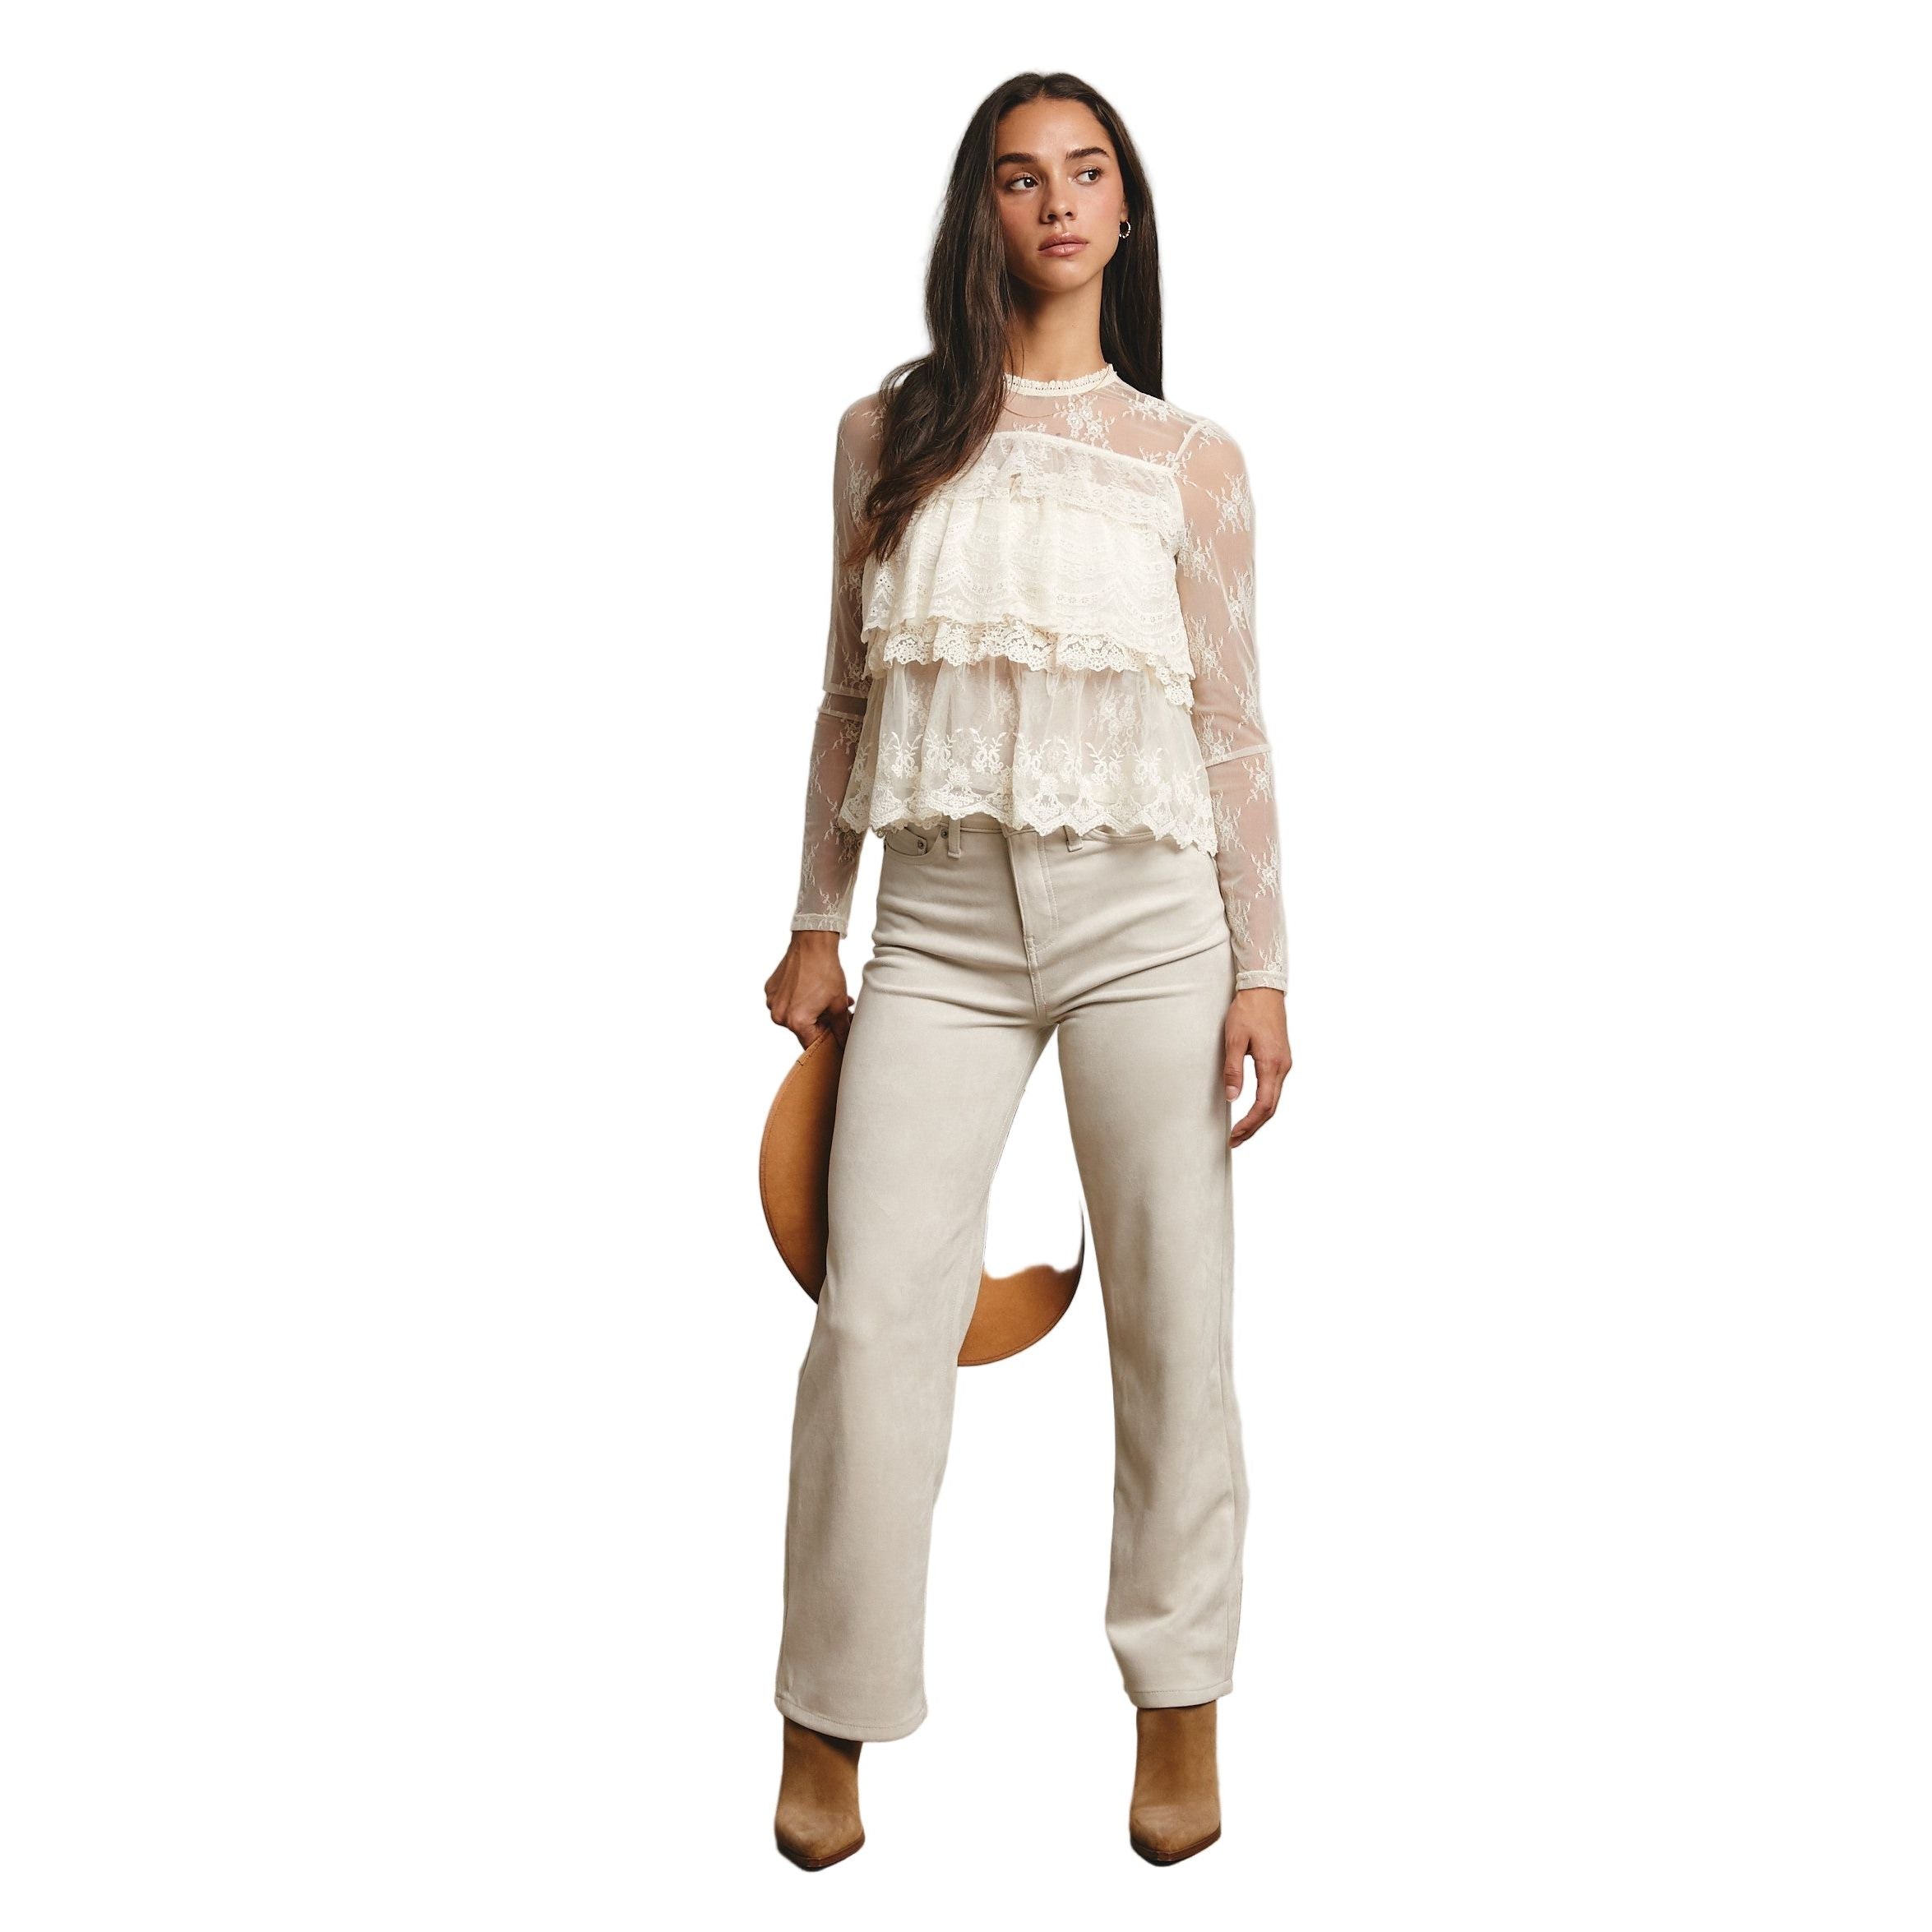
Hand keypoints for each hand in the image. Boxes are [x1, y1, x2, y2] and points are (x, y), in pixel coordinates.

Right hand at [766, 930, 853, 1049]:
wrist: (812, 943)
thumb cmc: (825, 972)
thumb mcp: (838, 1004)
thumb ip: (841, 1029)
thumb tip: (844, 1043)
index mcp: (796, 1022)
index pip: (812, 1043)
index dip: (826, 1038)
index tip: (834, 1032)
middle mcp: (779, 1015)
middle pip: (801, 1029)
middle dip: (819, 1022)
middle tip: (832, 1010)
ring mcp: (772, 1001)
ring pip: (793, 1015)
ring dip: (808, 1010)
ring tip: (823, 997)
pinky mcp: (770, 990)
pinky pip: (785, 1002)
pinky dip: (797, 999)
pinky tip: (809, 988)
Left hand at [1222, 988, 1290, 1147]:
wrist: (1264, 989)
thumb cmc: (1248, 1011)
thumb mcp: (1234, 1040)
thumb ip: (1233, 1070)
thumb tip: (1232, 1097)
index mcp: (1272, 1064)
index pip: (1263, 1105)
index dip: (1249, 1124)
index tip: (1235, 1135)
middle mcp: (1283, 1067)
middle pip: (1271, 1107)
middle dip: (1254, 1127)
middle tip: (1236, 1140)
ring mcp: (1284, 1063)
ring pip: (1274, 1099)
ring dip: (1259, 1117)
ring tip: (1242, 1129)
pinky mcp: (1281, 1059)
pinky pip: (1275, 1088)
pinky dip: (1264, 1104)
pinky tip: (1253, 1108)